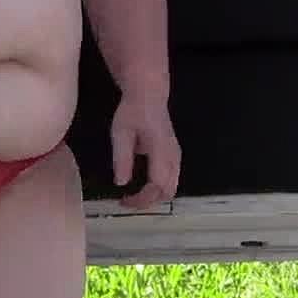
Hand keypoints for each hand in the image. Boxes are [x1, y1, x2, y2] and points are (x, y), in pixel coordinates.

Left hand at [110, 91, 179, 208]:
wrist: (149, 94)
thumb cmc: (133, 111)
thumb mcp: (121, 133)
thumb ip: (122, 158)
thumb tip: (121, 183)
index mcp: (161, 150)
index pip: (157, 185)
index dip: (142, 198)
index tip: (124, 201)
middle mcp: (173, 156)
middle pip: (168, 191)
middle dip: (148, 202)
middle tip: (127, 202)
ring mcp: (176, 156)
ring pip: (171, 187)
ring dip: (153, 197)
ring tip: (133, 197)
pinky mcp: (174, 156)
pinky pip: (171, 180)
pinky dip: (158, 189)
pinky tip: (141, 187)